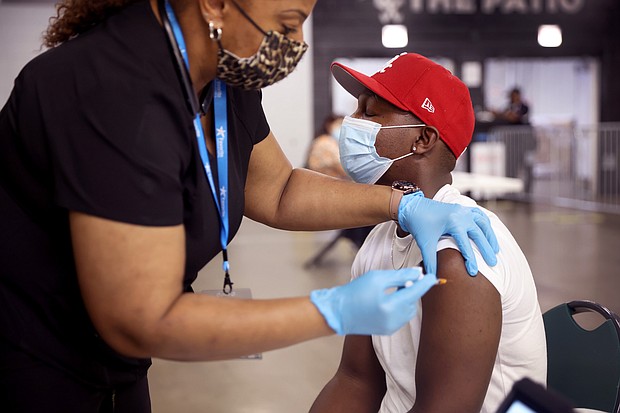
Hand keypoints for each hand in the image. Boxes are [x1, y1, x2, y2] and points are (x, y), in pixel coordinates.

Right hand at [310, 268, 436, 335]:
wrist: (338, 312)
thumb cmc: (354, 292)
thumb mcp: (377, 278)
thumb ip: (400, 276)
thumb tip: (417, 273)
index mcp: (390, 306)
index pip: (415, 292)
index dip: (425, 283)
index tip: (433, 276)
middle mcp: (393, 320)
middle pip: (413, 302)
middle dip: (413, 289)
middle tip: (406, 278)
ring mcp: (391, 327)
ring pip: (409, 310)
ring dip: (407, 298)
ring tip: (396, 288)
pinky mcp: (387, 330)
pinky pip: (401, 317)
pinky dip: (400, 307)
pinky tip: (390, 299)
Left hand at [398, 193, 498, 275]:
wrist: (411, 207)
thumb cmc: (418, 223)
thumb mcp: (425, 243)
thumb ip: (431, 261)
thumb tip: (432, 277)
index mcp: (454, 222)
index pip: (466, 245)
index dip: (471, 260)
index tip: (474, 272)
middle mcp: (461, 214)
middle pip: (479, 234)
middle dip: (487, 250)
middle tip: (493, 263)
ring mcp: (462, 210)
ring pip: (482, 223)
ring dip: (490, 236)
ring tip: (495, 249)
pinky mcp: (460, 208)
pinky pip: (478, 214)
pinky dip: (484, 223)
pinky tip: (487, 231)